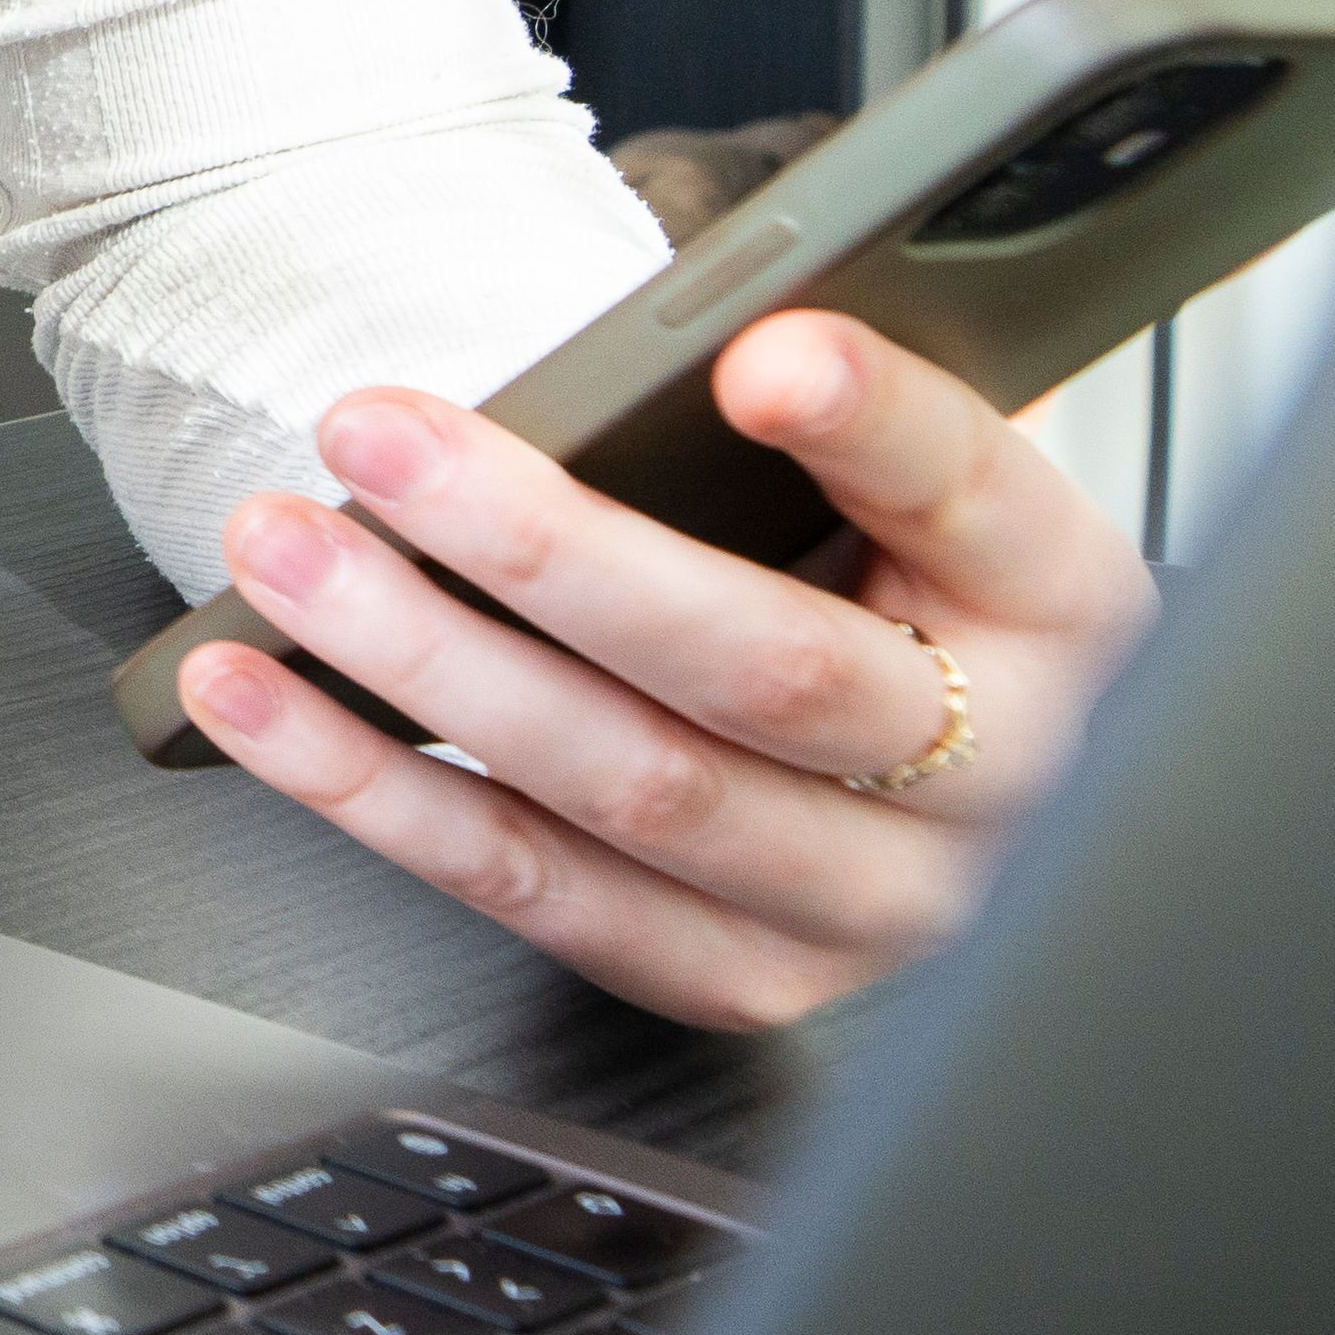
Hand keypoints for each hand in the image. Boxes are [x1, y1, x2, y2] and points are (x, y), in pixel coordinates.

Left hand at [171, 311, 1155, 1030]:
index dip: (872, 426)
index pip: (974, 493)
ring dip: (423, 666)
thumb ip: (839, 414)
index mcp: (1065, 608)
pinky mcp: (749, 979)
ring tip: (282, 553)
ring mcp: (873, 903)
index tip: (760, 355)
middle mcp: (998, 780)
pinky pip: (542, 891)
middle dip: (543, 547)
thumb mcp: (915, 474)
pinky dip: (379, 790)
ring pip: (631, 788)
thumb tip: (735, 362)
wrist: (955, 752)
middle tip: (379, 436)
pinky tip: (269, 703)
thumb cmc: (906, 578)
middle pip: (761, 667)